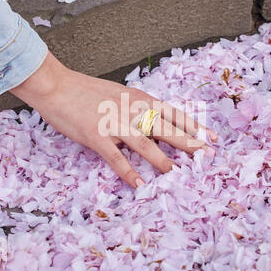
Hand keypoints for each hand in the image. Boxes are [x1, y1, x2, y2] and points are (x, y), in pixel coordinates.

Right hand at [11, 52, 216, 188]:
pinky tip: (139, 185)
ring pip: (145, 145)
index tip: (212, 137)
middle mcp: (133, 110)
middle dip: (190, 143)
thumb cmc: (87, 90)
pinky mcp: (97, 136)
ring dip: (163, 161)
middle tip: (209, 156)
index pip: (174, 113)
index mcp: (140, 98)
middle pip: (167, 129)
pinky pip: (116, 158)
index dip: (194, 126)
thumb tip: (155, 121)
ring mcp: (115, 124)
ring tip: (179, 175)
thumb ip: (138, 106)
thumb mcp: (120, 93)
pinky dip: (128, 172)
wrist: (57, 85)